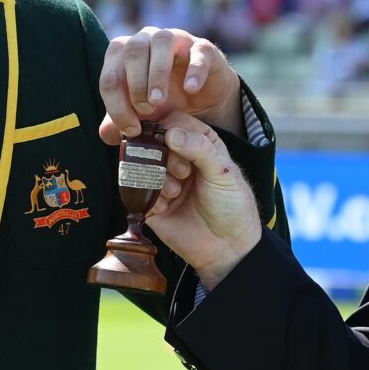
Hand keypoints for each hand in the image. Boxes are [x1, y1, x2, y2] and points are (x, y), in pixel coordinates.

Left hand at [99, 27, 242, 143]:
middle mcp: (146, 39)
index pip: (110, 75)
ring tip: (159, 100)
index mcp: (123, 55)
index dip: (116, 104)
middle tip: (146, 109)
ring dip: (157, 72)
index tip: (130, 129)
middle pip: (132, 49)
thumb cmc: (164, 104)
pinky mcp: (203, 47)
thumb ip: (120, 122)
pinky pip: (198, 51)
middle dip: (135, 82)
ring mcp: (176, 39)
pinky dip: (194, 69)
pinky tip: (191, 89)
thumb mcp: (140, 117)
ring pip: (162, 40)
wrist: (202, 103)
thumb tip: (105, 133)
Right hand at [143, 112, 261, 289]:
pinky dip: (149, 197)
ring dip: (157, 177)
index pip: (175, 121)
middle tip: (182, 173)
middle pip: (153, 141)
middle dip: (165, 156)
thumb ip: (200, 149)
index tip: (174, 143)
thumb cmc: (232, 205)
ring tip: (176, 192)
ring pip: (143, 165)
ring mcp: (163, 179)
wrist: (227, 248)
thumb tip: (170, 132)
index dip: (170, 129)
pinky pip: (135, 191)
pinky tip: (166, 207)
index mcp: (200, 142)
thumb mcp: (223, 172)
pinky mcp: (151, 202)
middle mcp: (178, 157)